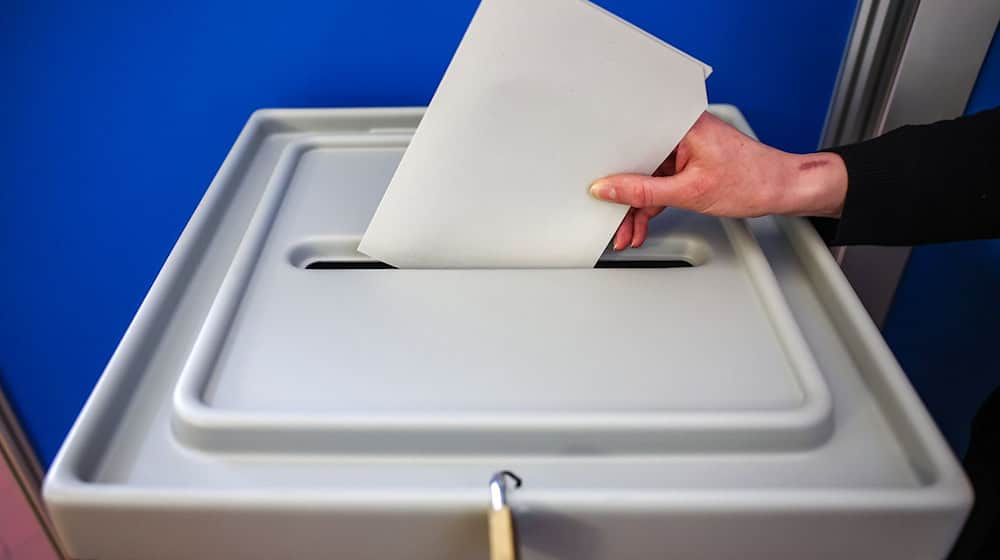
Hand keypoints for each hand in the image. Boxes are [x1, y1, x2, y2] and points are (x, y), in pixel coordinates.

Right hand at [590, 111, 847, 249]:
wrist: (784, 189)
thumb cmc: (753, 180)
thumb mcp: (689, 192)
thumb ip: (644, 192)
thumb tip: (609, 190)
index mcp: (679, 123)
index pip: (632, 142)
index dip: (611, 169)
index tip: (598, 193)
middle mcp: (680, 129)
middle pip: (637, 162)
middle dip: (624, 198)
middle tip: (614, 222)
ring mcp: (685, 146)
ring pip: (647, 176)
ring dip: (637, 206)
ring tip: (627, 231)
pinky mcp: (689, 160)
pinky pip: (661, 181)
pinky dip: (653, 202)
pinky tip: (643, 223)